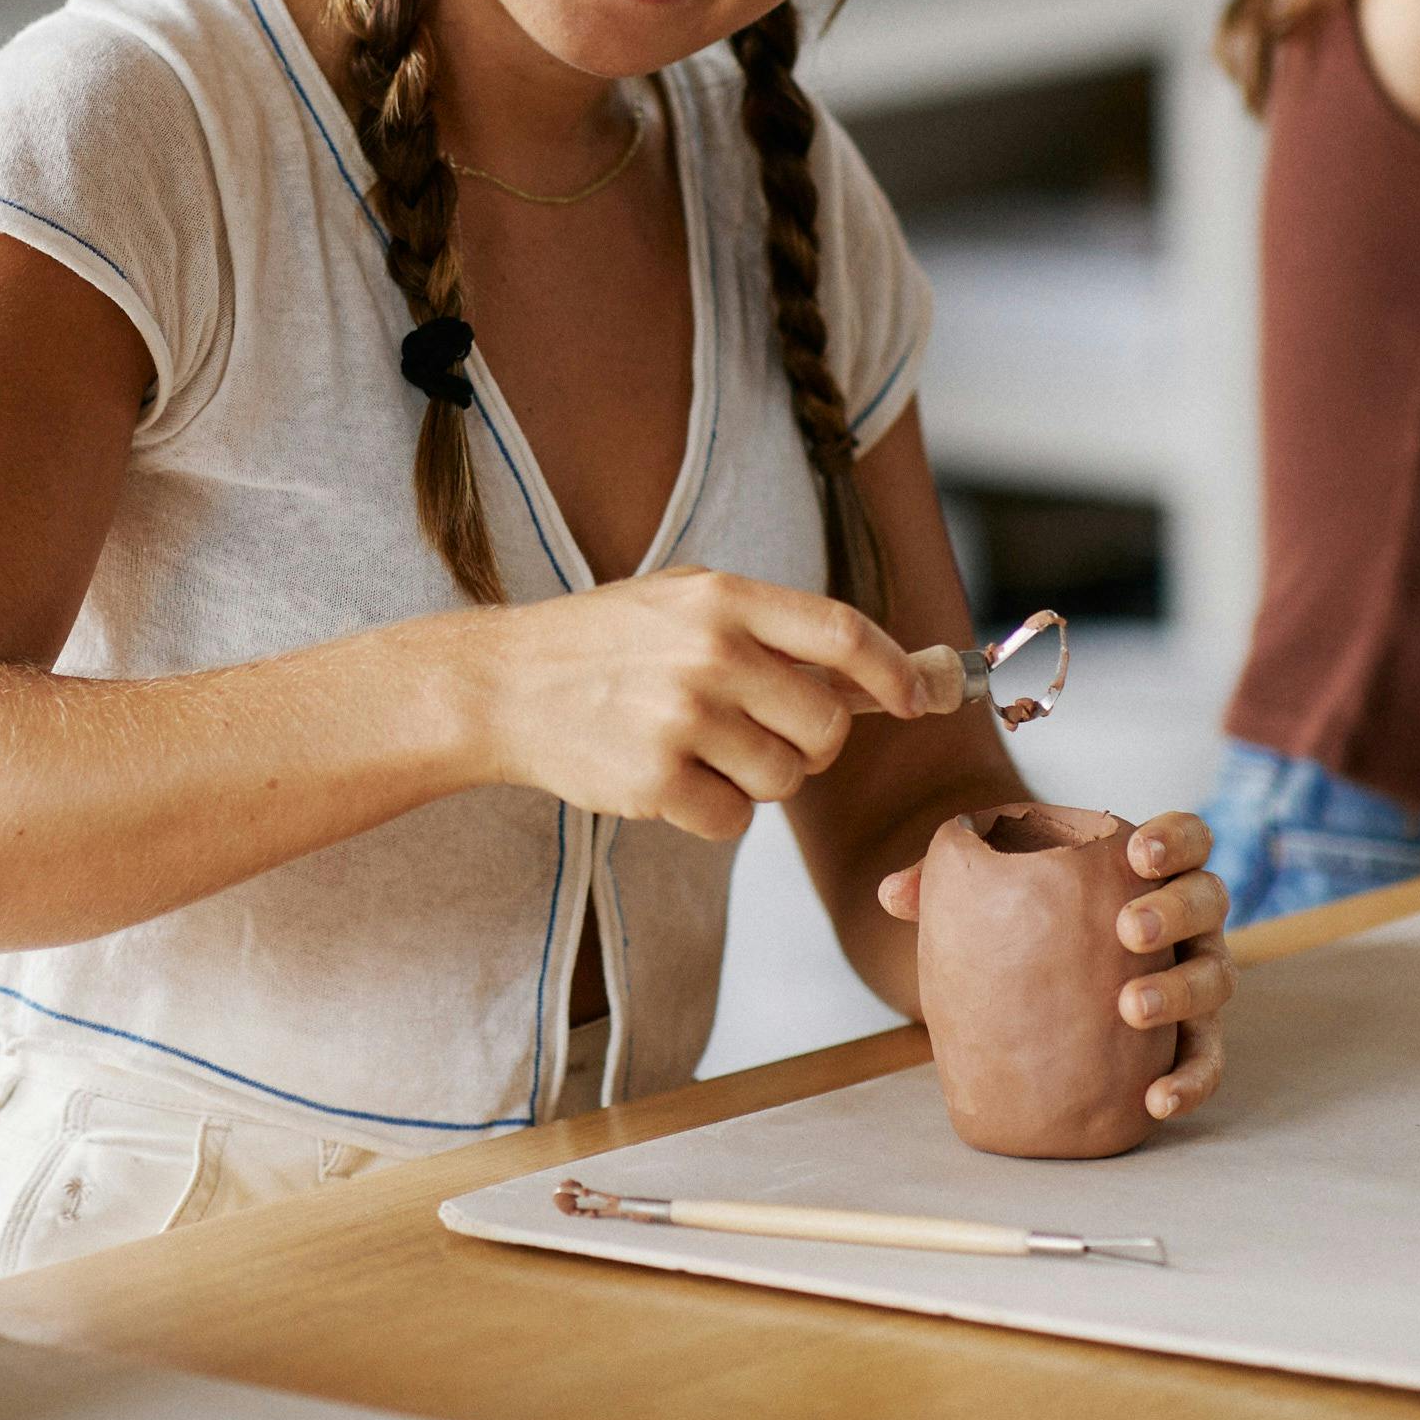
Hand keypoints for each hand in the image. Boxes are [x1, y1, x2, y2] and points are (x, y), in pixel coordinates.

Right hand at [433, 566, 923, 840]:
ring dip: (758, 780)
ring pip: (784, 779)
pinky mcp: (654, 779)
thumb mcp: (688, 604)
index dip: (895, 671)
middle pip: (827, 725)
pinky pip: (734, 821)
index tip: (917, 700)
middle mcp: (710, 652)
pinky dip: (715, 812)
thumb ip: (780, 632)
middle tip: (766, 736)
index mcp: (724, 598)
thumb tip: (896, 675)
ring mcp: (681, 717)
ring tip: (703, 752)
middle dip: (812, 745)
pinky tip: (673, 782)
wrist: (502, 683)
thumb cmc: (607, 643)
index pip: (845, 633)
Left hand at [877, 809, 1231, 1123]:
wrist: (1043, 979)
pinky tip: (1155, 1101)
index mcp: (1149, 870)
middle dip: (1176, 910)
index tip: (1136, 854)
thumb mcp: (992, 894)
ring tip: (1130, 1008)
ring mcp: (1193, 977)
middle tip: (1127, 929)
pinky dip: (1189, 1080)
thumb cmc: (1024, 920)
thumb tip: (891, 894)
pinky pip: (1203, 1060)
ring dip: (1181, 991)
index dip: (1174, 839)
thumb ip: (944, 883)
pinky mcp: (1190, 1039)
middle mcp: (1186, 921)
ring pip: (1216, 978)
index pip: (1186, 836)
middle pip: (1209, 899)